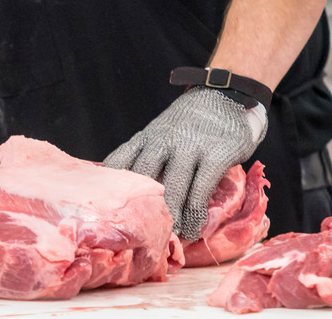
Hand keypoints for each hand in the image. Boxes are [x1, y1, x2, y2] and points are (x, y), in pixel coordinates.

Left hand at [103, 87, 266, 240]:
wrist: (226, 94)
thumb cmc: (190, 122)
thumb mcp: (160, 132)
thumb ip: (145, 155)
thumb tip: (128, 192)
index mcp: (146, 138)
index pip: (119, 163)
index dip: (110, 189)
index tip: (105, 213)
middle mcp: (163, 141)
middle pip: (143, 179)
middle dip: (140, 209)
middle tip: (139, 234)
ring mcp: (190, 146)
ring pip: (172, 188)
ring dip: (170, 217)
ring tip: (169, 238)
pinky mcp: (216, 153)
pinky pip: (201, 189)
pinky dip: (195, 213)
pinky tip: (194, 228)